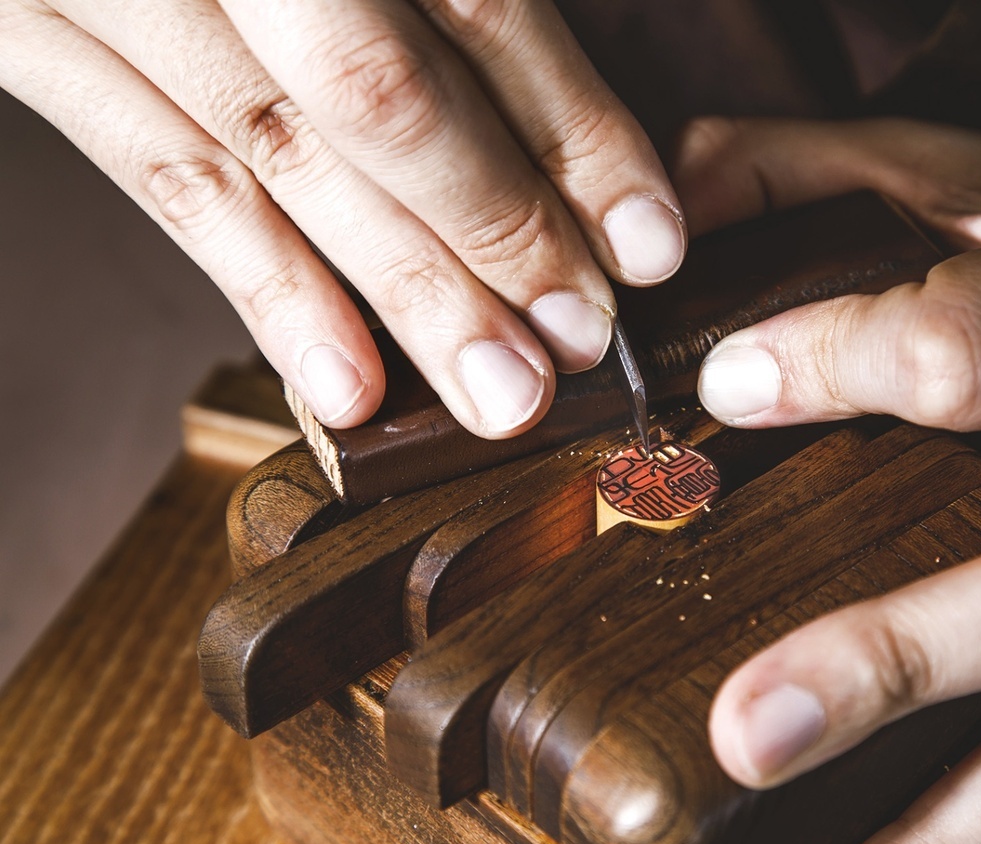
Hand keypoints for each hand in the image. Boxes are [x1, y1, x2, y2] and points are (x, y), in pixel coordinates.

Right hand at [0, 0, 684, 435]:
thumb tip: (560, 105)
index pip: (479, 6)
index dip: (574, 132)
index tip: (647, 239)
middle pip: (383, 99)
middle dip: (499, 236)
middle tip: (582, 342)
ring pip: (281, 161)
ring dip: (403, 295)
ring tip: (498, 395)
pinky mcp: (33, 35)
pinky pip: (163, 178)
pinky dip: (262, 287)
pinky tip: (345, 383)